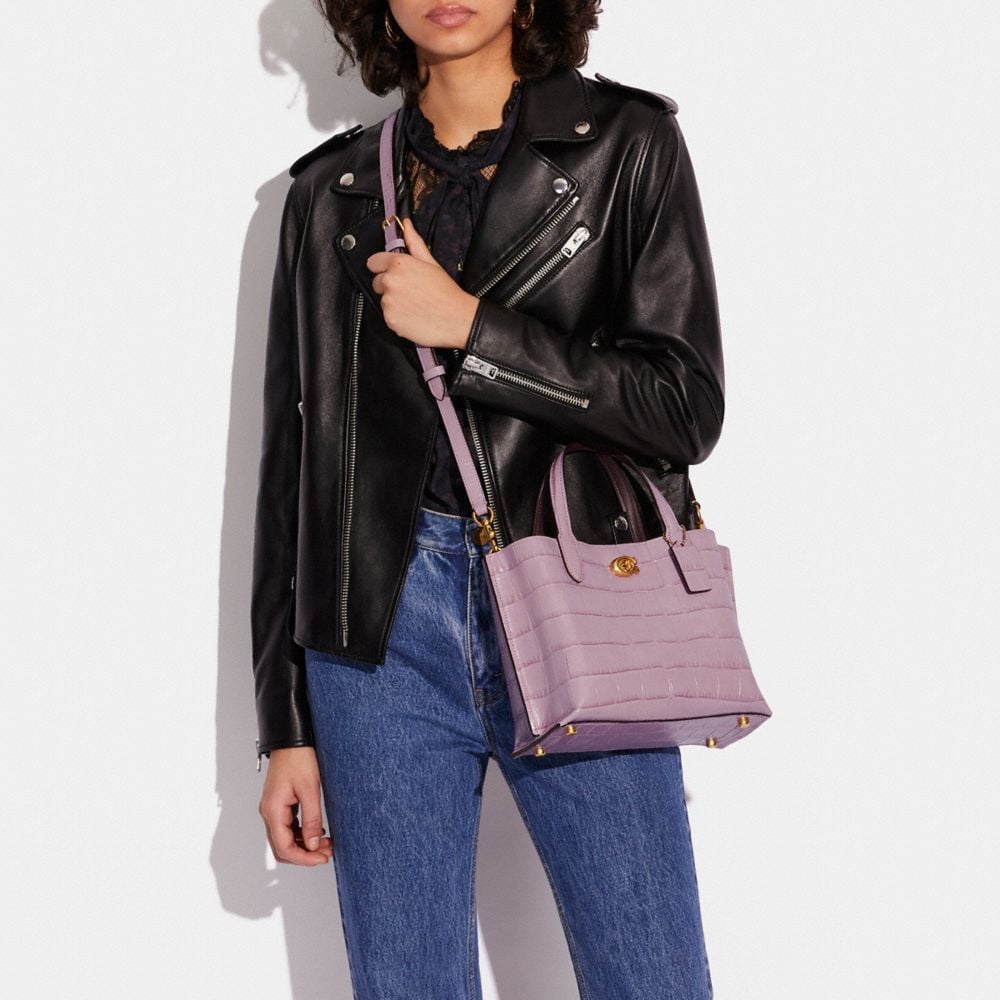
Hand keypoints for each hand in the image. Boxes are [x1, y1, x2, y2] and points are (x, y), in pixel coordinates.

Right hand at [258, 746, 332, 865]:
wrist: (292, 739)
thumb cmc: (299, 758)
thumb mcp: (310, 789)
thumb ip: (312, 820)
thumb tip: (314, 844)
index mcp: (273, 810)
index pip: (284, 847)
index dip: (304, 858)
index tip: (322, 858)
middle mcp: (269, 812)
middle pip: (283, 847)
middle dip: (305, 854)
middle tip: (326, 853)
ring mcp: (273, 808)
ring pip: (285, 838)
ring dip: (304, 845)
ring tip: (327, 844)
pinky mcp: (280, 804)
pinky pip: (288, 827)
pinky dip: (302, 834)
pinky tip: (318, 832)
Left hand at [366, 217, 478, 350]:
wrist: (456, 319)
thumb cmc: (446, 293)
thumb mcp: (431, 263)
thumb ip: (413, 242)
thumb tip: (406, 225)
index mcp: (400, 264)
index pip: (374, 262)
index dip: (383, 267)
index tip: (391, 272)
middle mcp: (391, 281)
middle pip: (378, 282)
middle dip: (389, 286)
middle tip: (410, 291)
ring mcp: (389, 302)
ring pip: (384, 300)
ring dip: (394, 303)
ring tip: (415, 304)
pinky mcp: (390, 319)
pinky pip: (388, 316)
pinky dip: (397, 317)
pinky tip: (413, 315)